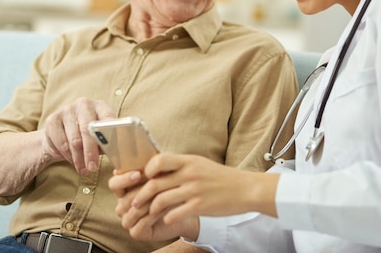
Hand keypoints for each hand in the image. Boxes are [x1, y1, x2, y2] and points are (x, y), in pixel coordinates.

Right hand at [42, 98, 116, 175]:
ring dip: (79, 158)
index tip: (111, 150)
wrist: (61, 136)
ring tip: (83, 170)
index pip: (108, 118)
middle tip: (93, 168)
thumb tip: (118, 153)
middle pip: (87, 129)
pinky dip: (67, 156)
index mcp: (101, 106)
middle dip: (90, 152)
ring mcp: (67, 110)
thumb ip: (109, 143)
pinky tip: (72, 161)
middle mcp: (84, 104)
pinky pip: (60, 143)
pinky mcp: (53, 119)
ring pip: (73, 140)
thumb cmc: (89, 139)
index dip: (110, 134)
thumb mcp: (101, 139)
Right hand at [109, 169, 199, 241]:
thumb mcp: (161, 174)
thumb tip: (146, 149)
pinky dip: (152, 215)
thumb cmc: (171, 188)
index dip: (124, 177)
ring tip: (161, 195)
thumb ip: (151, 165)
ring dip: (147, 201)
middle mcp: (123, 203)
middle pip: (120, 195)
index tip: (138, 173)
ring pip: (131, 209)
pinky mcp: (136, 232)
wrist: (185, 208)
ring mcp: (128, 218)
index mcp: (125, 187)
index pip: (115, 181)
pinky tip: (163, 208)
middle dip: (135, 188)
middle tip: (148, 182)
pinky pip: (140, 224)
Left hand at [131, 154, 278, 224]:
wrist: (246, 189)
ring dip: (150, 208)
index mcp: (188, 161)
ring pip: (161, 200)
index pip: (159, 160)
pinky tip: (165, 219)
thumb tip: (158, 166)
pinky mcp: (200, 206)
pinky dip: (166, 217)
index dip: (146, 170)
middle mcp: (190, 174)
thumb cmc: (221, 177)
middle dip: (140, 195)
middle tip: (134, 202)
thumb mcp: (199, 164)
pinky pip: (175, 213)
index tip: (143, 178)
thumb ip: (180, 165)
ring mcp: (194, 190)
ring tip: (148, 212)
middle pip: (155, 183)